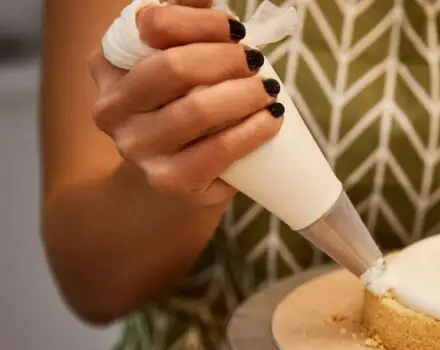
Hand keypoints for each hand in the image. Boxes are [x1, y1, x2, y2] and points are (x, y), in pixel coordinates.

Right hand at [88, 0, 283, 205]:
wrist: (176, 175)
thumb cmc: (182, 104)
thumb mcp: (176, 58)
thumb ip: (186, 20)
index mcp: (108, 63)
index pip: (152, 23)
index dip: (202, 21)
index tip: (236, 30)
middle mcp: (112, 106)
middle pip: (175, 67)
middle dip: (227, 59)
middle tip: (256, 61)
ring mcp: (136, 147)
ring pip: (198, 110)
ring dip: (245, 94)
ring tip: (269, 90)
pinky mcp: (168, 179)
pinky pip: (217, 151)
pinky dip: (252, 131)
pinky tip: (272, 119)